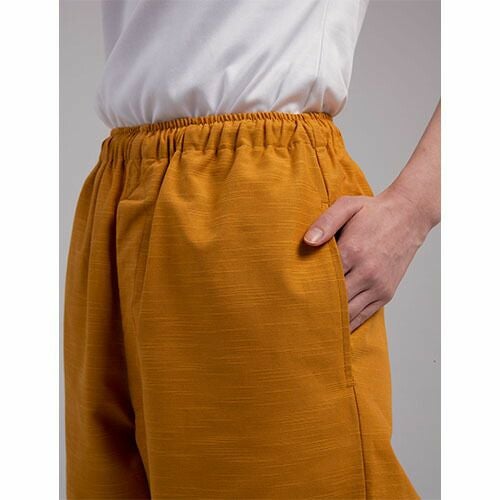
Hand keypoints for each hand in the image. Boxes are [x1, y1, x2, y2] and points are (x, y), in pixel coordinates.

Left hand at [303, 189, 431, 331]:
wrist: (409, 216)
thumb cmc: (374, 211)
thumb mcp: (348, 206)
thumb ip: (326, 222)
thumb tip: (307, 241)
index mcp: (353, 251)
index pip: (323, 278)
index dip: (306, 289)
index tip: (289, 297)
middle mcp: (366, 272)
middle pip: (335, 299)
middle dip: (315, 308)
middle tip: (294, 318)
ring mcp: (378, 285)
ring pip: (349, 312)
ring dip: (331, 321)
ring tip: (310, 328)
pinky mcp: (386, 293)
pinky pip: (365, 315)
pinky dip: (349, 324)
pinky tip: (335, 329)